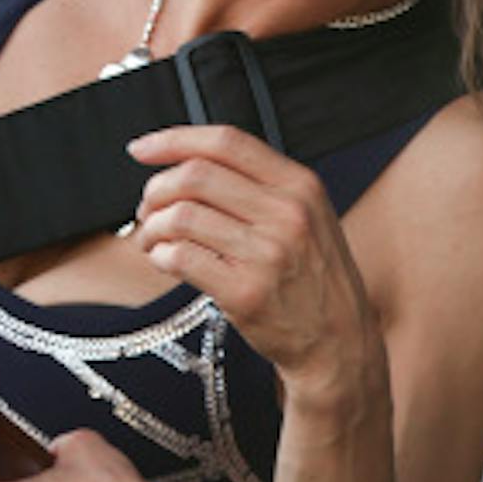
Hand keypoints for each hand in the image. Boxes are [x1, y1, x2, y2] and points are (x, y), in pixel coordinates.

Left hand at [125, 126, 384, 397]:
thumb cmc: (315, 278)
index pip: (227, 142)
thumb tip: (187, 163)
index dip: (175, 140)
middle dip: (157, 189)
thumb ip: (261, 186)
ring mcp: (267, 253)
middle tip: (147, 208)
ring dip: (152, 226)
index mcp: (300, 185)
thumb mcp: (309, 216)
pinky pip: (181, 257)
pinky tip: (163, 260)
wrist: (339, 341)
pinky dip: (159, 255)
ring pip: (182, 215)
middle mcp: (287, 213)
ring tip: (152, 240)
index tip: (142, 148)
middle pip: (196, 175)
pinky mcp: (246, 292)